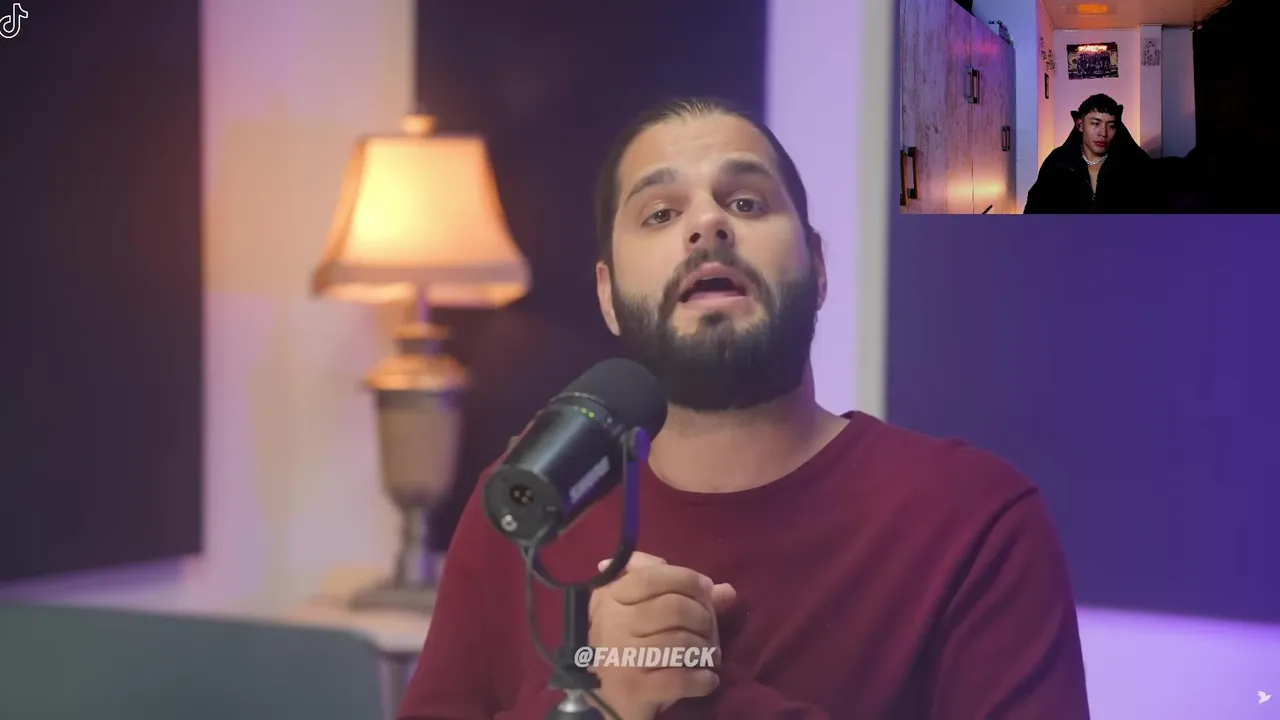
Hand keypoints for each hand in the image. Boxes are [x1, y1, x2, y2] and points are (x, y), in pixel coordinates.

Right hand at [586, 553, 737, 718]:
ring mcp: (622, 657)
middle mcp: (612, 623)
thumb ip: (677, 592)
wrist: (602, 696)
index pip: (652, 577)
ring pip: (681, 642)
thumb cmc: (623, 644)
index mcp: (610, 598)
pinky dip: (702, 679)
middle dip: (703, 617)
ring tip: (710, 657)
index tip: (707, 589)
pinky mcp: (634, 689)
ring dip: (706, 650)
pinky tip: (707, 679)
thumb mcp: (638, 609)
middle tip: (710, 630)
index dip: (687, 579)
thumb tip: (726, 591)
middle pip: (674, 607)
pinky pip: (681, 679)